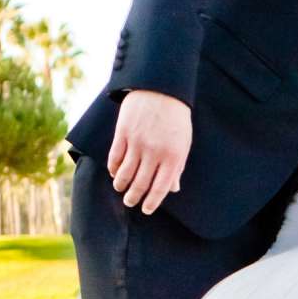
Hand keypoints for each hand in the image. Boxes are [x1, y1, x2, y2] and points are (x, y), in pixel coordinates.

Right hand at [107, 89, 191, 213]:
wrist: (162, 89)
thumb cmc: (176, 117)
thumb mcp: (184, 142)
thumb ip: (177, 166)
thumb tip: (174, 188)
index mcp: (173, 157)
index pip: (161, 188)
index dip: (152, 202)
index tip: (146, 209)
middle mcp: (155, 153)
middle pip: (140, 184)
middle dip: (133, 197)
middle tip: (129, 202)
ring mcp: (137, 143)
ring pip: (125, 174)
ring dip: (121, 185)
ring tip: (120, 189)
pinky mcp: (123, 133)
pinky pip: (115, 158)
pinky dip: (113, 168)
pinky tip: (114, 172)